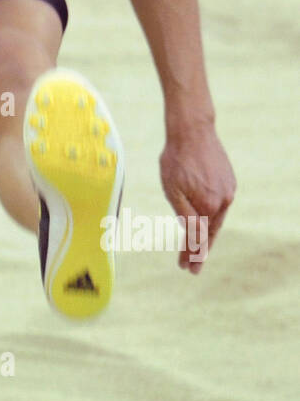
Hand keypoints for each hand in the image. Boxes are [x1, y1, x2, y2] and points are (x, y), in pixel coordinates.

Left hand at [159, 124, 234, 273]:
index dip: (192, 255)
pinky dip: (211, 215)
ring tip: (197, 249)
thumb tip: (195, 235)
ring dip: (206, 233)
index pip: (199, 239)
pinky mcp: (229, 181)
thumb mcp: (172, 190)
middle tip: (192, 268)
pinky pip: (219, 204)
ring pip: (216, 218)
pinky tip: (205, 221)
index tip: (186, 269)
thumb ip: (185, 215)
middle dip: (199, 251)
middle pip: (210, 232)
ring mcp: (229, 191)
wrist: (192, 131)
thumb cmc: (176, 159)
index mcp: (208, 206)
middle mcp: (223, 201)